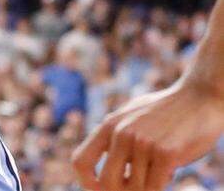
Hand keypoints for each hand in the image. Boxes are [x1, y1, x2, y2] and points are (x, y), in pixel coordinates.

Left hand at [71, 79, 223, 190]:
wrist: (199, 98)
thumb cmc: (166, 111)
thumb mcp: (130, 117)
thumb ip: (114, 137)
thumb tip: (101, 164)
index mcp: (108, 125)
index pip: (80, 161)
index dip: (86, 182)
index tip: (99, 190)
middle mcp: (120, 133)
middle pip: (105, 182)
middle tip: (134, 188)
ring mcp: (142, 143)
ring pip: (135, 188)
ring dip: (146, 187)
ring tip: (158, 170)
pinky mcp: (165, 153)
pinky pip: (154, 188)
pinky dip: (160, 187)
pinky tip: (170, 171)